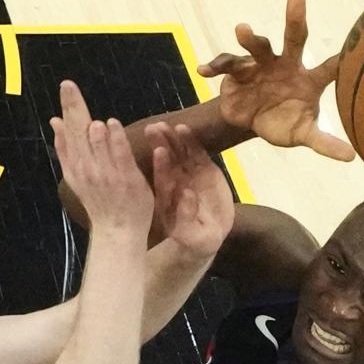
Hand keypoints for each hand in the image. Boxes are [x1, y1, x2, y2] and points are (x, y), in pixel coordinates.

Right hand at [51, 81, 153, 236]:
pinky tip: (111, 123)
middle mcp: (85, 168)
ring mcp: (105, 173)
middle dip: (73, 108)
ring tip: (93, 121)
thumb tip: (54, 121)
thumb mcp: (76, 176)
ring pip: (95, 143)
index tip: (66, 85)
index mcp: (74, 166)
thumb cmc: (100, 203)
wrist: (117, 231)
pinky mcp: (125, 177)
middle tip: (69, 85)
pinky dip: (114, 137)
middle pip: (77, 133)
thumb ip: (66, 149)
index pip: (68, 131)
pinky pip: (118, 152)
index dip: (67, 108)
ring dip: (92, 129)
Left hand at [147, 122, 234, 260]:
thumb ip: (187, 215)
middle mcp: (177, 182)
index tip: (159, 151)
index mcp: (169, 198)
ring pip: (180, 153)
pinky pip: (197, 153)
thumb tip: (187, 194)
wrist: (209, 235)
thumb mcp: (190, 235)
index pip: (163, 179)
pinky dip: (191, 141)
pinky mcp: (205, 169)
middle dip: (161, 144)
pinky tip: (184, 128)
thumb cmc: (194, 238)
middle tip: (154, 128)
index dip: (161, 166)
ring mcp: (190, 174)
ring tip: (170, 125)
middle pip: (167, 161)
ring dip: (173, 139)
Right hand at [197, 0, 354, 161]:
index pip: (329, 67)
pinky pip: (226, 64)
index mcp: (309, 78)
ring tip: (241, 29)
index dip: (340, 61)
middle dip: (294, 18)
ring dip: (250, 38)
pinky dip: (215, 65)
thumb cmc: (285, 123)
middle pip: (294, 38)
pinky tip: (203, 70)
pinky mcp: (238, 71)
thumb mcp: (304, 134)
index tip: (352, 51)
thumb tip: (351, 157)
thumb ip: (324, 143)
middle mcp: (286, 63)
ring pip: (257, 46)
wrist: (252, 122)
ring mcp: (261, 64)